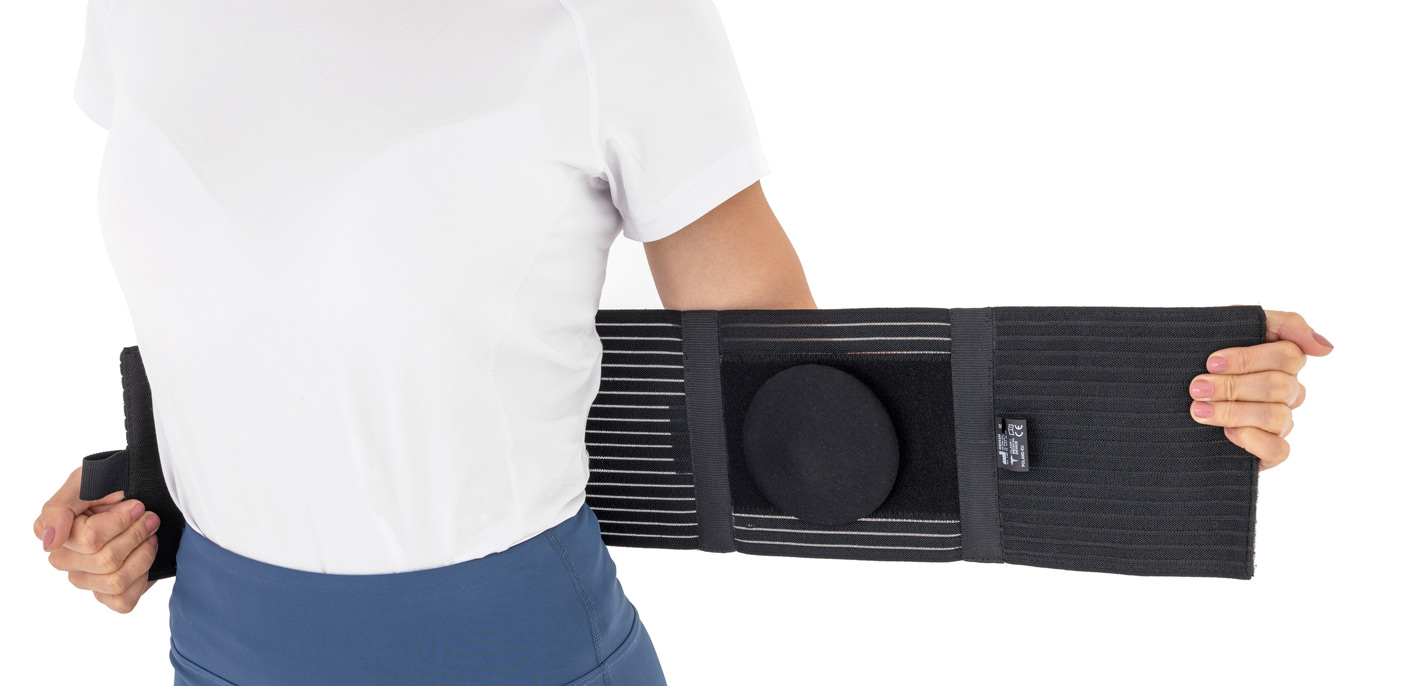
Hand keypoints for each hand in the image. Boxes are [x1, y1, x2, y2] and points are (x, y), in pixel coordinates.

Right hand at [34, 466, 161, 612]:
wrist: (143, 491)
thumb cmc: (111, 484)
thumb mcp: (83, 482)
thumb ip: (58, 509)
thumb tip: (49, 543)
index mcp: (54, 533)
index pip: (90, 540)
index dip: (120, 522)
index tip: (136, 505)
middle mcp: (65, 560)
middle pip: (106, 561)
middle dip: (137, 534)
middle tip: (149, 518)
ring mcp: (85, 579)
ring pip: (115, 581)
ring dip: (143, 554)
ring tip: (151, 535)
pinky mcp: (107, 594)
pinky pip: (122, 601)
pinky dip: (142, 578)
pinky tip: (145, 556)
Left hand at [1188, 309, 1333, 469]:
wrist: (1168, 398)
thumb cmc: (1201, 359)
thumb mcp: (1228, 328)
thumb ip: (1279, 324)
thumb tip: (1326, 348)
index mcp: (1283, 360)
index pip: (1290, 355)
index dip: (1250, 358)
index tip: (1211, 362)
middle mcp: (1288, 391)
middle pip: (1278, 386)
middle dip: (1233, 386)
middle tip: (1197, 388)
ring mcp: (1281, 422)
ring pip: (1277, 416)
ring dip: (1234, 412)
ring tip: (1199, 409)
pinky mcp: (1271, 451)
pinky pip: (1279, 450)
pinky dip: (1253, 440)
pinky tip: (1227, 432)